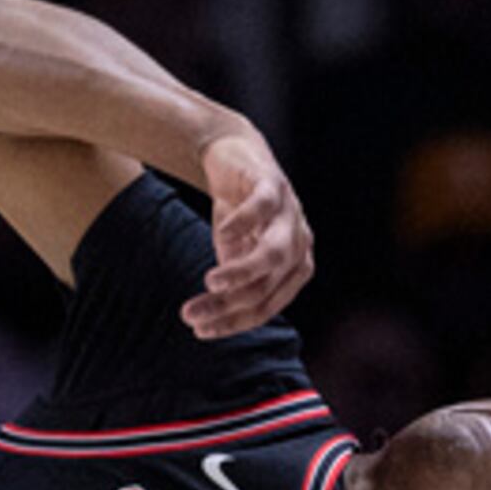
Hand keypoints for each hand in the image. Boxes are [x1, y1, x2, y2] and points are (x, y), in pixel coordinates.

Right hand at [188, 123, 312, 338]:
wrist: (235, 157)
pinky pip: (263, 208)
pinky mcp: (272, 184)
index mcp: (293, 267)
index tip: (199, 332)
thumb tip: (211, 325)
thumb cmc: (238, 216)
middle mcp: (299, 243)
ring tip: (210, 283)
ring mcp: (289, 213)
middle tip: (191, 315)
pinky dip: (243, 223)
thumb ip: (233, 286)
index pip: (266, 306)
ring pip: (274, 253)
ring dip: (242, 272)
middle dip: (229, 305)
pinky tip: (222, 234)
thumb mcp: (234, 256)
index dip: (233, 323)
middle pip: (268, 286)